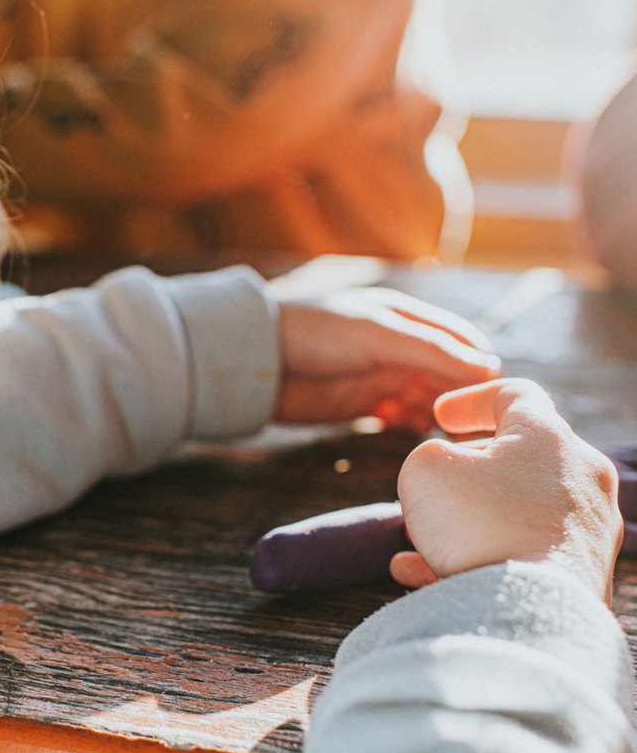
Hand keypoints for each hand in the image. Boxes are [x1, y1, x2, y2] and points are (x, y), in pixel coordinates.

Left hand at [276, 288, 500, 430]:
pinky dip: (411, 424)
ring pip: (427, 398)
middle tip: (475, 427)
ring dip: (439, 414)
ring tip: (447, 435)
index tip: (494, 396)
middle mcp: (398, 346)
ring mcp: (380, 376)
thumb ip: (432, 352)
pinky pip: (400, 417)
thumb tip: (489, 368)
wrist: (259, 360)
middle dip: (461, 397)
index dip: (480, 366)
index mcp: (406, 317)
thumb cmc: (315, 333)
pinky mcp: (362, 404)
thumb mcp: (379, 336)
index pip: (461, 341)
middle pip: (448, 374)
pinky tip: (414, 433)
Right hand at [391, 378, 621, 602]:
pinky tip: (424, 574)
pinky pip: (522, 555)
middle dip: (466, 472)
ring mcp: (588, 531)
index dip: (471, 399)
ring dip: (466, 519)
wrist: (530, 609)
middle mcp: (582, 478)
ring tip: (419, 537)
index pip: (515, 395)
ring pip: (516, 512)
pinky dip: (478, 557)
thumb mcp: (426, 468)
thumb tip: (447, 475)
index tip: (441, 416)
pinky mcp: (583, 575)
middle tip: (432, 486)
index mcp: (550, 437)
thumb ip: (431, 456)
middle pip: (518, 459)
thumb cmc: (479, 524)